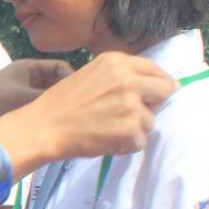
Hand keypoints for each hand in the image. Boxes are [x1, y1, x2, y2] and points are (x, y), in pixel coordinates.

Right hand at [0, 52, 175, 174]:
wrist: (43, 127)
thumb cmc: (62, 104)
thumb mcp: (91, 74)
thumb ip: (120, 75)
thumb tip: (153, 85)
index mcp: (116, 62)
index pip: (155, 70)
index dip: (158, 84)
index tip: (155, 95)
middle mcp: (127, 79)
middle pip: (165, 91)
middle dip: (153, 105)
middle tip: (133, 115)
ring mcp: (130, 104)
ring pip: (151, 121)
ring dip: (134, 130)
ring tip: (107, 129)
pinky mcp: (130, 129)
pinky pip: (140, 142)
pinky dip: (125, 146)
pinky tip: (105, 140)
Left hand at [0, 59, 74, 134]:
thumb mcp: (23, 98)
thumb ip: (50, 98)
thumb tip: (77, 103)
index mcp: (29, 68)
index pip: (62, 68)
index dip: (73, 79)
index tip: (81, 96)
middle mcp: (29, 80)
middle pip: (58, 85)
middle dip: (68, 97)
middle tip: (80, 113)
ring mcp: (24, 96)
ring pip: (50, 101)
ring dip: (58, 110)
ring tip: (70, 123)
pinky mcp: (20, 112)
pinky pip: (40, 113)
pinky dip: (48, 120)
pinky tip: (57, 131)